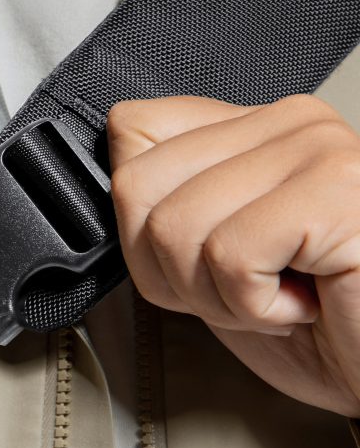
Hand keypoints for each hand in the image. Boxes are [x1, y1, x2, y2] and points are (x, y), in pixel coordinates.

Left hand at [107, 94, 359, 416]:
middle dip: (169, 269)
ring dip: (214, 297)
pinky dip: (253, 307)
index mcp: (252, 127)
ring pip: (173, 226)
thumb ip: (166, 207)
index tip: (197, 259)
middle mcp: (287, 121)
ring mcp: (315, 149)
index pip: (132, 130)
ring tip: (278, 298)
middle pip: (135, 185)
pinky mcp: (334, 192)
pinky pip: (229, 256)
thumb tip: (113, 178)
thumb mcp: (214, 261)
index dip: (136, 221)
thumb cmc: (319, 325)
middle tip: (241, 289)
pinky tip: (305, 303)